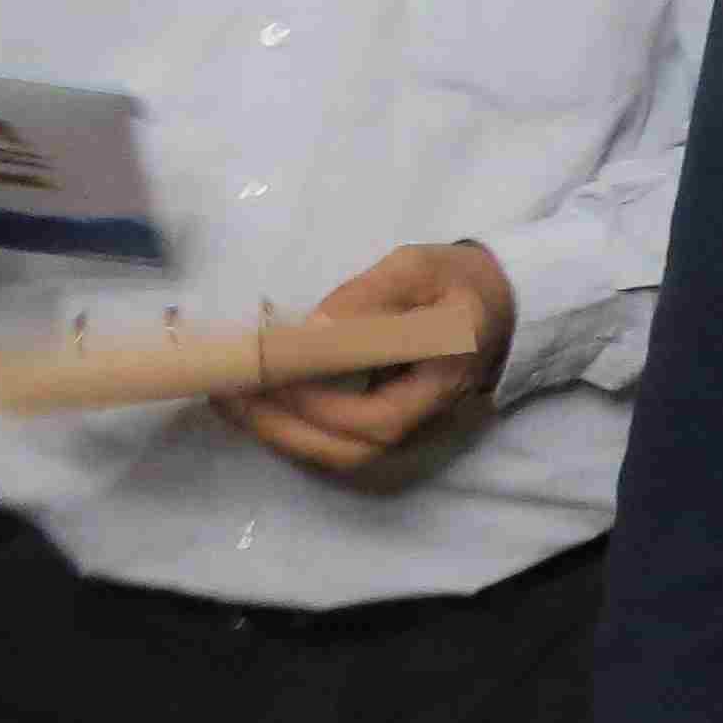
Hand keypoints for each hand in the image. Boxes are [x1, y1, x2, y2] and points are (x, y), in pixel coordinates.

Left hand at [212, 239, 515, 474]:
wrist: (495, 305)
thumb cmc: (455, 281)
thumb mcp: (417, 268)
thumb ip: (367, 296)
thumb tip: (311, 327)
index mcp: (442, 376)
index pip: (379, 417)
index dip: (318, 405)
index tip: (268, 372)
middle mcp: (427, 415)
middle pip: (353, 450)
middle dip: (283, 428)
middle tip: (227, 395)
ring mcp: (410, 428)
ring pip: (341, 453)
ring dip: (279, 433)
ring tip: (229, 400)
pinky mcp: (390, 426)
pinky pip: (338, 441)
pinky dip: (292, 429)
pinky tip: (256, 405)